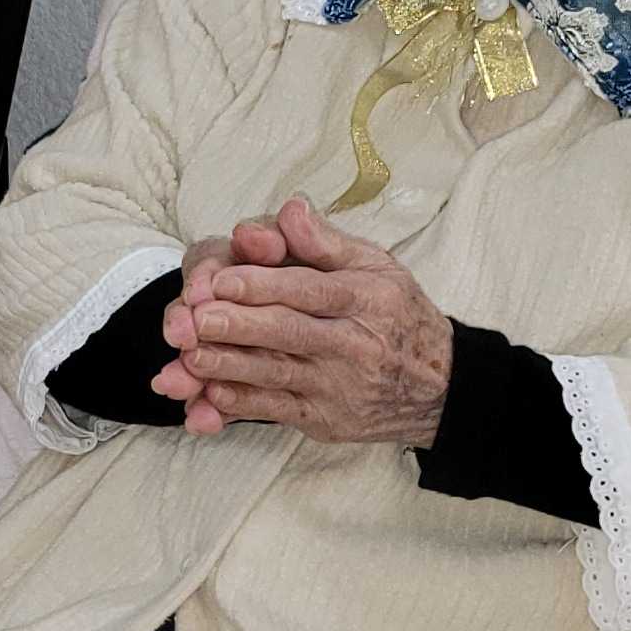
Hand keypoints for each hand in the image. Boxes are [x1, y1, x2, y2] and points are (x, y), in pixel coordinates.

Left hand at [155, 195, 453, 447]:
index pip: (310, 290)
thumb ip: (326, 242)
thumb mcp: (376, 266)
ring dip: (231, 367)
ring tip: (190, 356)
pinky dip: (244, 405)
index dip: (264, 284)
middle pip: (290, 333)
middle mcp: (355, 345)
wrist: (440, 387)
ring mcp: (340, 387)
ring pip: (278, 375)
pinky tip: (212, 394)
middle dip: (240, 327)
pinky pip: (279, 412)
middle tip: (194, 318)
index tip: (221, 280)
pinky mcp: (326, 420)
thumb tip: (289, 210)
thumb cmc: (396, 314)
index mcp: (366, 299)